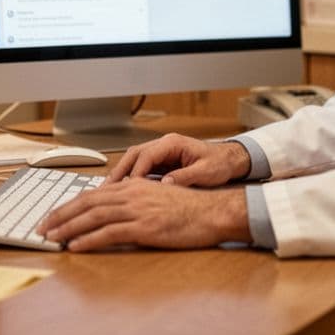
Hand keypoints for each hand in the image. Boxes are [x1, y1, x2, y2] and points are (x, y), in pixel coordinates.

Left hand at [38, 179, 249, 251]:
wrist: (212, 212)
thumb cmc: (188, 208)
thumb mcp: (156, 197)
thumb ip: (134, 200)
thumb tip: (112, 211)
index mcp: (132, 185)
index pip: (92, 193)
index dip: (69, 205)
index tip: (53, 215)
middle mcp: (131, 193)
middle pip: (87, 203)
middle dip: (60, 215)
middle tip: (42, 227)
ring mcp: (137, 209)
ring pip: (93, 217)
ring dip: (68, 228)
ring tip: (52, 237)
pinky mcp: (144, 227)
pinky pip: (109, 233)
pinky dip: (89, 240)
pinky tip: (76, 246)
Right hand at [107, 133, 250, 186]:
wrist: (228, 160)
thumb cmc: (219, 163)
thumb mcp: (205, 172)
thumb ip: (185, 177)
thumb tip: (164, 185)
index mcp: (173, 143)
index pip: (147, 155)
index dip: (136, 171)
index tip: (128, 187)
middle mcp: (164, 144)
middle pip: (134, 154)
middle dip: (119, 171)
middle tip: (106, 189)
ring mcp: (161, 152)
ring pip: (133, 160)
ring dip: (121, 174)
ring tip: (107, 192)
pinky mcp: (161, 161)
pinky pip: (140, 167)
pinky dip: (129, 178)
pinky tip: (122, 191)